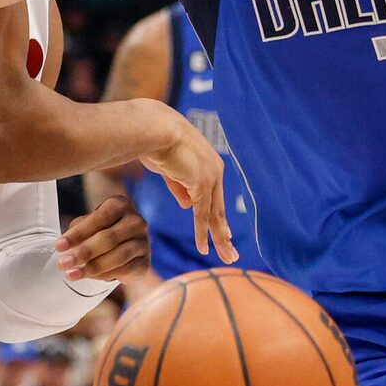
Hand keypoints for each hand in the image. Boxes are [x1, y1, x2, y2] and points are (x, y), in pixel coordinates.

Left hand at [54, 198, 148, 283]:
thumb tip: (65, 248)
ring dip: (92, 267)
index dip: (78, 233)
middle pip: (108, 238)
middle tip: (62, 264)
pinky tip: (89, 277)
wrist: (122, 248)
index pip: (99, 218)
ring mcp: (143, 242)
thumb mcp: (86, 226)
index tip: (58, 247)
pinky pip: (125, 271)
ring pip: (117, 257)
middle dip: (83, 252)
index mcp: (120, 205)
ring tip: (71, 274)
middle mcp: (136, 221)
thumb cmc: (98, 232)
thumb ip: (78, 232)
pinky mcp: (145, 262)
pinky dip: (105, 275)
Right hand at [134, 109, 232, 262]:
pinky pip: (201, 215)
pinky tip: (204, 249)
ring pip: (214, 215)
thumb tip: (188, 206)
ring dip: (220, 239)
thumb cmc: (156, 143)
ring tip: (228, 257)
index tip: (224, 233)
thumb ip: (180, 186)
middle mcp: (215, 171)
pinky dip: (202, 233)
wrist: (154, 128)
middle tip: (232, 252)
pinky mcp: (201, 184)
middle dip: (224, 233)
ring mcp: (210, 178)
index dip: (217, 216)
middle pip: (219, 208)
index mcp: (209, 164)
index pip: (214, 196)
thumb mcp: (169, 168)